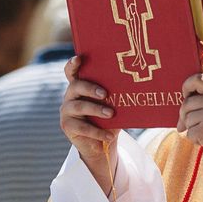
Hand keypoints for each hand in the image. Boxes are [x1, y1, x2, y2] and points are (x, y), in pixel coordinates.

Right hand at [60, 56, 119, 194]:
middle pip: (76, 86)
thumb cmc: (108, 119)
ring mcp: (66, 111)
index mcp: (80, 86)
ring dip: (96, 109)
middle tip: (105, 94)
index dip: (73, 64)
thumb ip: (114, 95)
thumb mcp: (112, 104)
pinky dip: (98, 131)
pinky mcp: (67, 126)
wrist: (100, 143)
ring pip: (79, 106)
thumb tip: (136, 87)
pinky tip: (109, 135)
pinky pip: (82, 128)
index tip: (79, 58)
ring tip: (110, 114)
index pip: (71, 72)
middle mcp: (70, 96)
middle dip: (90, 88)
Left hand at [176, 73, 202, 166]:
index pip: (198, 78)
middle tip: (191, 124)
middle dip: (185, 115)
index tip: (186, 95)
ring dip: (192, 129)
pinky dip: (195, 139)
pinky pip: (189, 132)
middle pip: (187, 103)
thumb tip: (183, 105)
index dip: (187, 86)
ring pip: (187, 119)